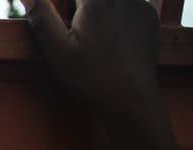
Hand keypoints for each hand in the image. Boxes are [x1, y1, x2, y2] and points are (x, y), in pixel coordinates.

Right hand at [23, 0, 160, 116]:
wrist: (130, 98)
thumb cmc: (91, 77)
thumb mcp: (57, 50)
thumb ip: (42, 18)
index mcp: (96, 1)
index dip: (65, 6)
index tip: (65, 21)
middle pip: (93, 0)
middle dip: (81, 8)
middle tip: (76, 31)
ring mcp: (139, 5)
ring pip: (111, 1)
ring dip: (98, 10)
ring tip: (93, 38)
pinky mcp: (149, 17)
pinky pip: (129, 4)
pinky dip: (117, 14)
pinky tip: (111, 39)